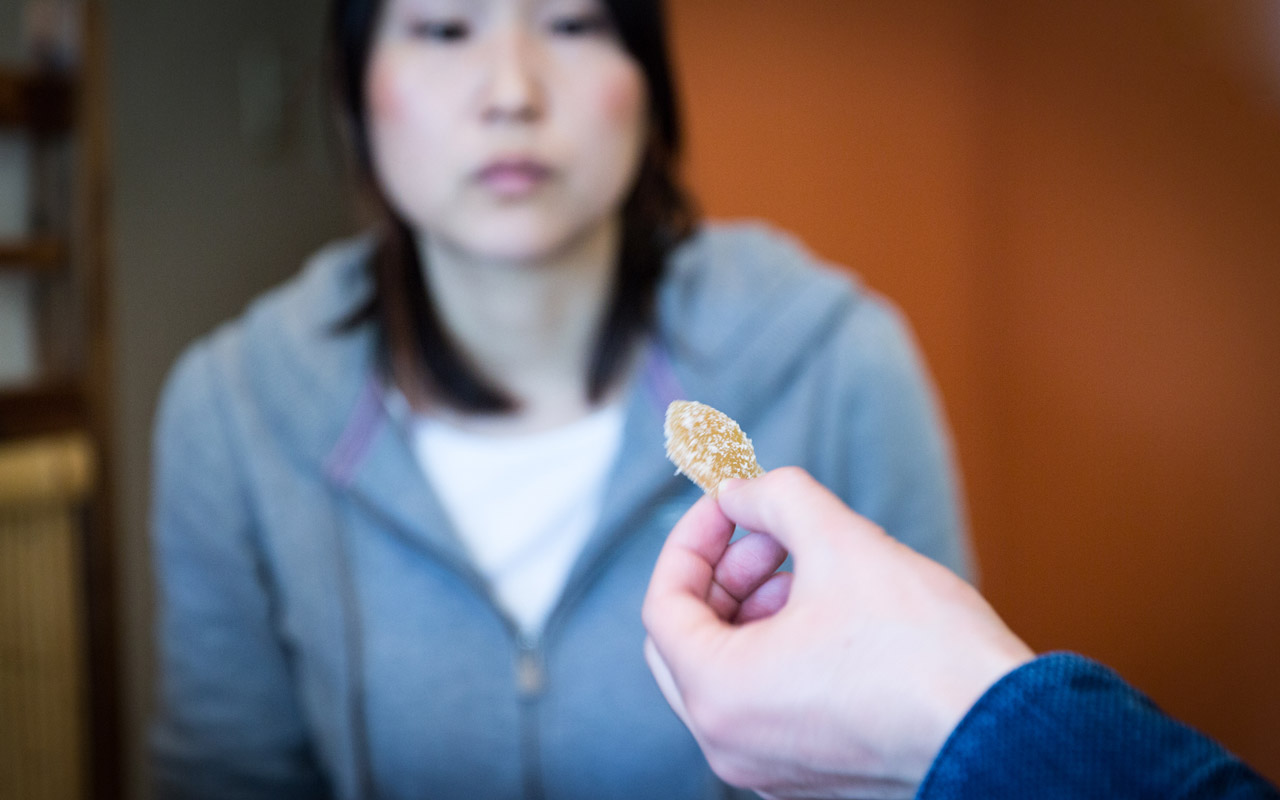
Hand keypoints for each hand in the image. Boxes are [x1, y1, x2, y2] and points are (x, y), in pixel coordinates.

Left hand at [642, 467, 1033, 799]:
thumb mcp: (841, 542)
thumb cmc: (927, 649)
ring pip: (726, 673)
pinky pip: (764, 704)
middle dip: (723, 575)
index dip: (692, 537)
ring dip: (753, 610)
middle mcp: (729, 744)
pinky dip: (778, 652)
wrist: (1010, 737)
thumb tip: (739, 489)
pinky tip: (833, 618)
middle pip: (686, 641)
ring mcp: (767, 770)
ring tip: (812, 572)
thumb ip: (775, 497)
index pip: (664, 603)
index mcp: (719, 693)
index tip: (731, 503)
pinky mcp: (809, 777)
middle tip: (773, 538)